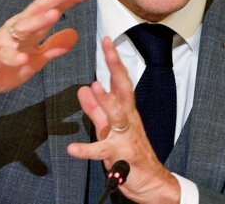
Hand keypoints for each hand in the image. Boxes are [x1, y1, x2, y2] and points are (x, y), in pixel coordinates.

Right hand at [0, 0, 94, 122]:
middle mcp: (16, 29)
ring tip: (54, 14)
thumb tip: (75, 36)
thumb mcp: (34, 60)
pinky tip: (24, 56)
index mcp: (29, 29)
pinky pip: (3, 55)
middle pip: (38, 10)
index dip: (69, 0)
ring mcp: (3, 42)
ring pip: (21, 28)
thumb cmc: (3, 67)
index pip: (51, 9)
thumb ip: (52, 47)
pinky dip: (14, 56)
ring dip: (38, 21)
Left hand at [67, 37, 179, 203]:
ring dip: (107, 101)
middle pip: (123, 89)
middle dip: (115, 67)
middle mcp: (128, 120)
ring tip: (95, 87)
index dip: (114, 61)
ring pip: (117, 116)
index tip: (107, 41)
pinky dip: (87, 150)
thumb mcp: (109, 128)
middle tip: (107, 48)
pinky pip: (102, 152)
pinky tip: (73, 149)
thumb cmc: (129, 153)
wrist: (151, 184)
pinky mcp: (120, 156)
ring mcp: (125, 137)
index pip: (120, 81)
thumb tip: (85, 88)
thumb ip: (96, 109)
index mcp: (126, 111)